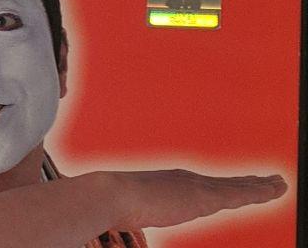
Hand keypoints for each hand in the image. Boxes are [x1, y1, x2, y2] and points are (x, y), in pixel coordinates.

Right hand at [103, 169, 286, 229]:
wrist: (115, 195)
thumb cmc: (115, 204)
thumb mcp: (131, 207)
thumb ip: (135, 208)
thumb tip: (120, 214)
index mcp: (172, 182)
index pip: (207, 185)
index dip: (226, 185)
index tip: (239, 185)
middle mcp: (187, 179)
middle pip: (226, 183)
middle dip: (250, 182)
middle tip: (272, 181)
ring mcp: (197, 186)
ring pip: (237, 187)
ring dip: (260, 187)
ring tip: (278, 185)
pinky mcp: (204, 196)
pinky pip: (239, 194)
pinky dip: (258, 192)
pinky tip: (273, 191)